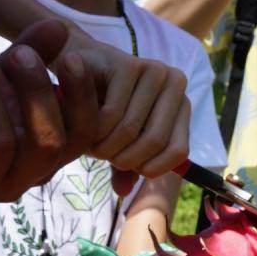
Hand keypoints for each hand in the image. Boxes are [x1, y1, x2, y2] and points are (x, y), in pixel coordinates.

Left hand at [0, 19, 97, 205]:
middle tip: (17, 55)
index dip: (82, 99)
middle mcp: (16, 182)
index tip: (71, 58)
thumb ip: (31, 55)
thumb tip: (59, 27)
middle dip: (34, 91)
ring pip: (0, 144)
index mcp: (41, 159)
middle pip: (47, 144)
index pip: (82, 138)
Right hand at [62, 26, 191, 195]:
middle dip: (122, 158)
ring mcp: (154, 70)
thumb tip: (124, 190)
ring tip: (90, 140)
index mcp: (181, 104)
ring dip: (103, 145)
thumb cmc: (100, 107)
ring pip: (129, 130)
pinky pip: (111, 115)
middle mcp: (175, 83)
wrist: (75, 66)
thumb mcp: (117, 141)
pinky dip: (93, 128)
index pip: (179, 152)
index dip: (150, 168)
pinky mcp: (127, 65)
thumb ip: (125, 166)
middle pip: (153, 142)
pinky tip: (83, 122)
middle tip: (102, 154)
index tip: (127, 166)